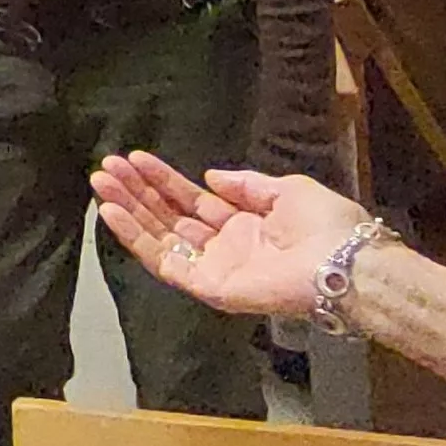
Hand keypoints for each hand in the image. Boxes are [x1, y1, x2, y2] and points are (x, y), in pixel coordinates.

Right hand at [90, 151, 371, 318]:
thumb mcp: (286, 190)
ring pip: (160, 237)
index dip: (163, 179)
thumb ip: (246, 184)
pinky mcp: (207, 287)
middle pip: (169, 216)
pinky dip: (136, 238)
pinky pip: (164, 262)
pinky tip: (115, 213)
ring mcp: (212, 268)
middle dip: (138, 191)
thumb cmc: (325, 225)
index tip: (136, 158)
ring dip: (129, 210)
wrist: (342, 262)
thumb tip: (209, 176)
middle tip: (107, 167)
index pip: (192, 199)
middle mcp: (223, 247)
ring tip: (102, 183)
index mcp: (243, 224)